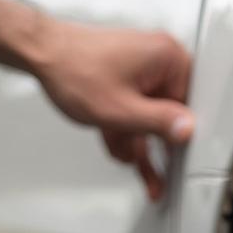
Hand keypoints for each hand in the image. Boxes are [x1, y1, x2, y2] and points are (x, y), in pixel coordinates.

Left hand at [31, 22, 193, 200]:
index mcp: (167, 58)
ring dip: (135, 141)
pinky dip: (125, 129)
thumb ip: (160, 124)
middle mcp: (158, 60)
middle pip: (169, 115)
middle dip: (151, 144)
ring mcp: (142, 70)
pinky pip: (135, 111)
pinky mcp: (127, 78)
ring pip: (149, 118)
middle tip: (155, 177)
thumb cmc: (73, 70)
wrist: (41, 54)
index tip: (176, 162)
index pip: (191, 107)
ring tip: (123, 155)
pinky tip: (115, 142)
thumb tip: (187, 131)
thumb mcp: (122, 110)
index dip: (180, 138)